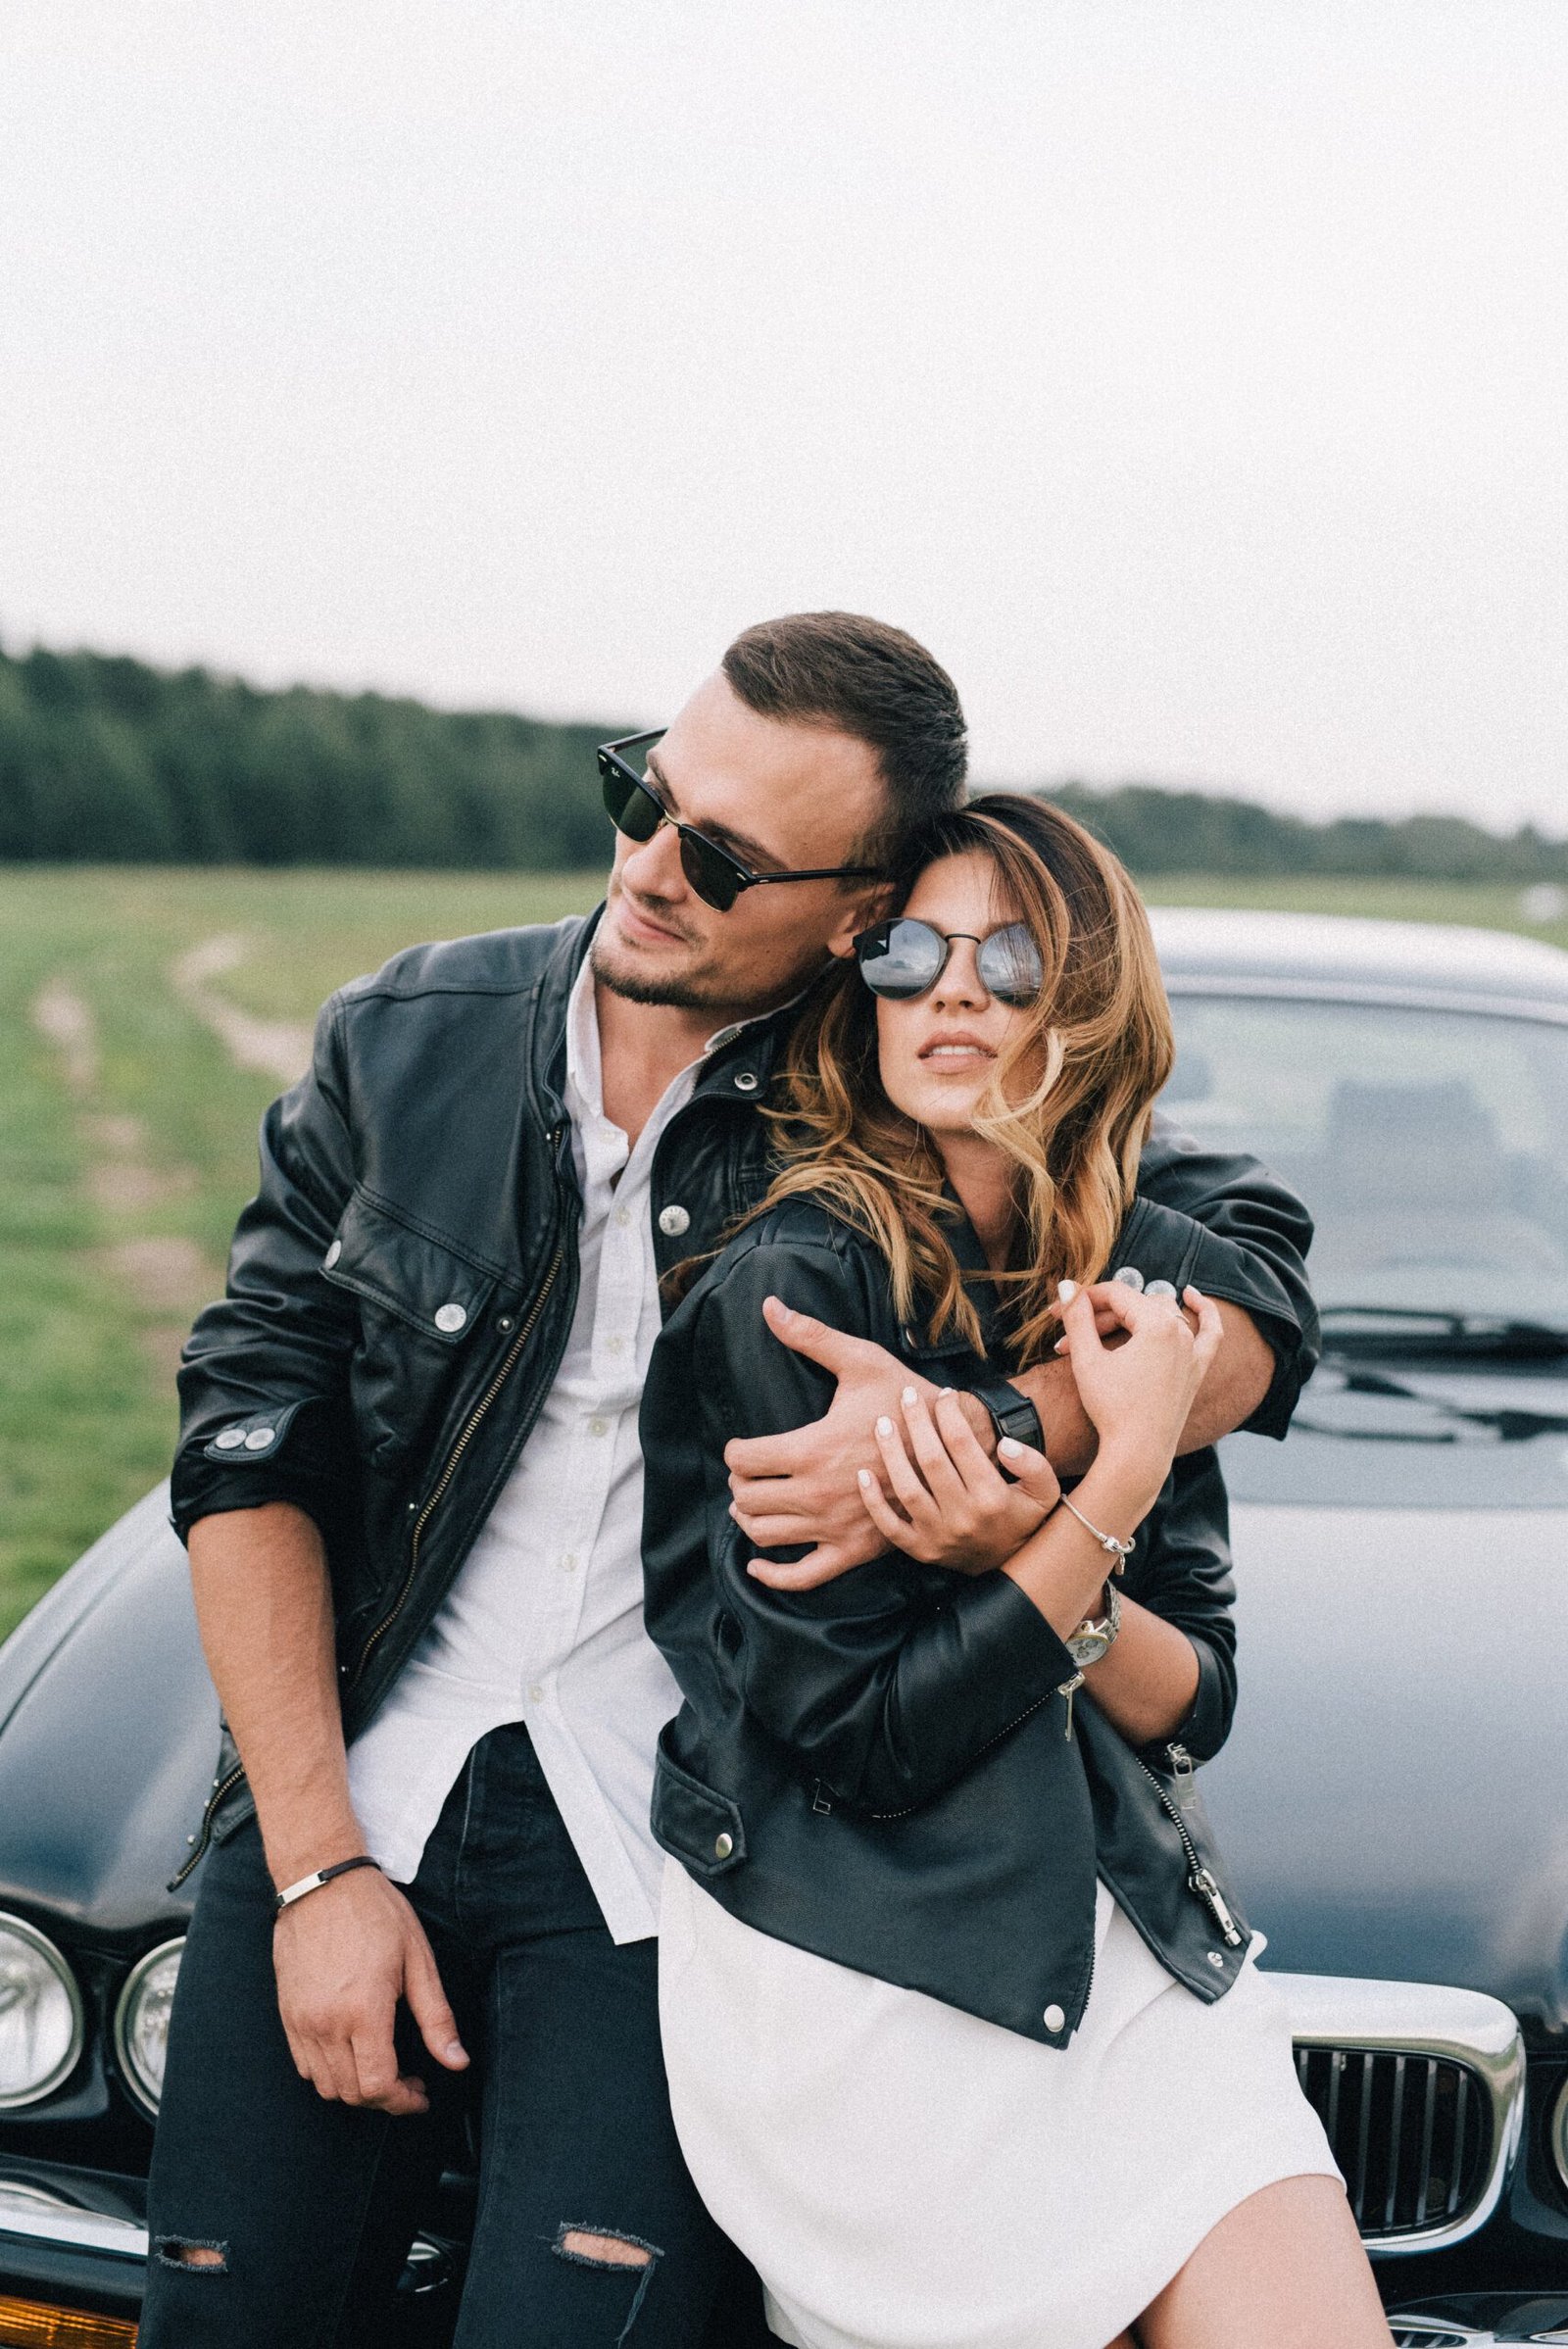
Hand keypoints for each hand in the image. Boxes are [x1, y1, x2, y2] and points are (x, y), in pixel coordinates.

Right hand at [273, 1865, 468, 2115]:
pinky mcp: (287, 2015)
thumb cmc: (376, 1914)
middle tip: (409, 2082)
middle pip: (352, 2093)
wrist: (321, 1882)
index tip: (421, 2094)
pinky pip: (304, 2066)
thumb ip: (436, 2019)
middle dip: (385, 2099)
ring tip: (382, 2068)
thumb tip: (457, 2062)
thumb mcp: (418, 1960)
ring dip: (356, 2089)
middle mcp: (326, 2024)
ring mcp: (302, 2022)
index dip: (404, 2101)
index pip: (379, 2086)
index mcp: (363, 2011)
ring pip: (326, 2086)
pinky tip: (352, 2052)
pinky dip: (330, 2073)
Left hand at [726, 1295, 995, 1590]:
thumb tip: (770, 1307)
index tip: (744, 1446)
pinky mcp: (852, 1551)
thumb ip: (811, 1336)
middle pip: (747, 1498)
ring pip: (765, 1535)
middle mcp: (816, 1495)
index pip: (743, 1459)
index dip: (736, 1450)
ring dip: (750, 1519)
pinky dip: (773, 1575)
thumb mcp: (859, 1360)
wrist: (955, 1445)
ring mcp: (833, 1527)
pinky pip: (802, 1577)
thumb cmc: (905, 1399)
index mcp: (811, 1449)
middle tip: (750, 1472)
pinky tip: (758, 1565)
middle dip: (741, 1483)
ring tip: (755, 1502)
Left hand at [853, 1386, 1060, 1572]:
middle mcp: (963, 1517)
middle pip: (931, 1460)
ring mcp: (938, 1536)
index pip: (962, 1444)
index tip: (945, 1394)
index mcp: (992, 1497)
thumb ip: (1034, 1464)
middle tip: (907, 1396)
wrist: (1010, 1565)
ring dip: (890, 1453)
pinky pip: (889, 1527)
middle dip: (917, 1422)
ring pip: (907, 1490)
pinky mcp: (920, 1550)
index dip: (950, 1413)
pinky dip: (873, 1502)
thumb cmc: (1022, 1517)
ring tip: (882, 1424)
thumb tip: (1004, 1444)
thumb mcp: (1045, 1492)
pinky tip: (863, 1474)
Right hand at [1057, 1279, 1222, 1477]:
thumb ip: (1078, 1317)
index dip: (1082, 1300)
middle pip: (1134, 1306)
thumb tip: (1067, 1284)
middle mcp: (1181, 1332)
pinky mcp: (1197, 1368)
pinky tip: (1191, 1295)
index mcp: (1157, 1324)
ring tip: (1099, 1327)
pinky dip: (1203, 1311)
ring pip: (1161, 1314)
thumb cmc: (1112, 1409)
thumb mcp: (1087, 1359)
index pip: (1115, 1294)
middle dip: (1097, 1317)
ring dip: (1129, 1318)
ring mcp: (1193, 1350)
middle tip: (1066, 1337)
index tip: (1056, 1313)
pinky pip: (1209, 1332)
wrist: (1138, 1454)